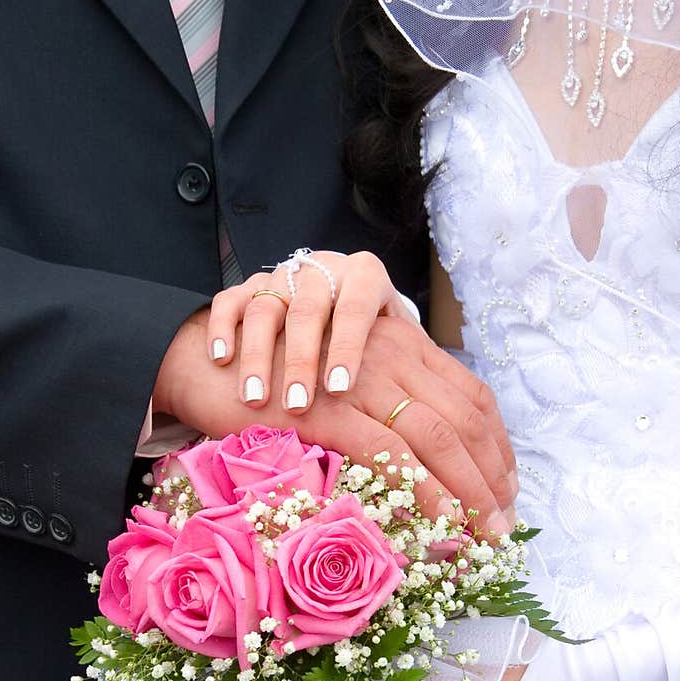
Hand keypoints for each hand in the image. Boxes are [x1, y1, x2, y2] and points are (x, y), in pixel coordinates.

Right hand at [155, 309, 517, 537]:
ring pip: (438, 436)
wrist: (202, 361)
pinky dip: (424, 492)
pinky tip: (441, 525)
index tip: (508, 487)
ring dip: (469, 491)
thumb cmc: (273, 378)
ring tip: (483, 536)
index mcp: (401, 345)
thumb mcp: (341, 382)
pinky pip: (391, 454)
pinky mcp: (327, 410)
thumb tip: (419, 455)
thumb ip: (380, 403)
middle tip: (505, 525)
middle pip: (465, 419)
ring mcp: (360, 379)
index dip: (498, 445)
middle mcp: (390, 353)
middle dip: (493, 478)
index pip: (472, 395)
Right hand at [207, 251, 410, 411]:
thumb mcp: (397, 340)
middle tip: (298, 403)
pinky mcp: (245, 289)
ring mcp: (281, 279)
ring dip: (258, 354)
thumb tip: (459, 409)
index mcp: (364, 276)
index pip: (356, 307)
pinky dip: (223, 328)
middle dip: (301, 358)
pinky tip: (220, 359)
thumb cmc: (367, 337)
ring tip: (256, 398)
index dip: (347, 347)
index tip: (340, 388)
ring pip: (265, 308)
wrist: (318, 315)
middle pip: (308, 309)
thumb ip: (419, 361)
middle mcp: (322, 271)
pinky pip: (229, 302)